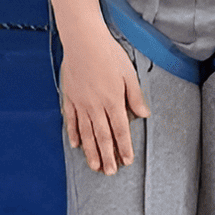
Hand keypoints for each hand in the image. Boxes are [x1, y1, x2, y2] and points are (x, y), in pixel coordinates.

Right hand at [61, 28, 149, 176]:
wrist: (84, 42)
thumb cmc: (109, 54)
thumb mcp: (129, 74)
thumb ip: (135, 97)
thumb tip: (144, 115)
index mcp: (113, 100)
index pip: (120, 130)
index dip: (124, 147)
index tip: (127, 161)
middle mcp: (96, 106)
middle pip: (102, 136)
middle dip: (107, 156)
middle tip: (110, 172)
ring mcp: (81, 103)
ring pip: (86, 133)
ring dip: (91, 151)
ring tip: (95, 166)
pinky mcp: (70, 98)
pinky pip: (72, 120)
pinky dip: (73, 134)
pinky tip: (75, 145)